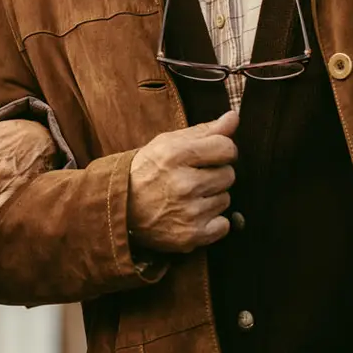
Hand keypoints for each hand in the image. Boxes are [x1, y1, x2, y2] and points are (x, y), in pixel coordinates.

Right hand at [125, 111, 238, 252]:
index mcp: (176, 155)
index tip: (209, 156)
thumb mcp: (168, 144)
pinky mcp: (191, 235)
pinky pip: (224, 225)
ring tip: (188, 198)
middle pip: (229, 175)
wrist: (119, 208)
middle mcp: (184, 184)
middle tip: (192, 179)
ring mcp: (189, 212)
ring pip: (226, 199)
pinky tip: (192, 215)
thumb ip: (204, 131)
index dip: (221, 151)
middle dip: (214, 175)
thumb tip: (234, 117)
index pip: (226, 148)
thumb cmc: (146, 171)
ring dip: (211, 198)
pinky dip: (212, 222)